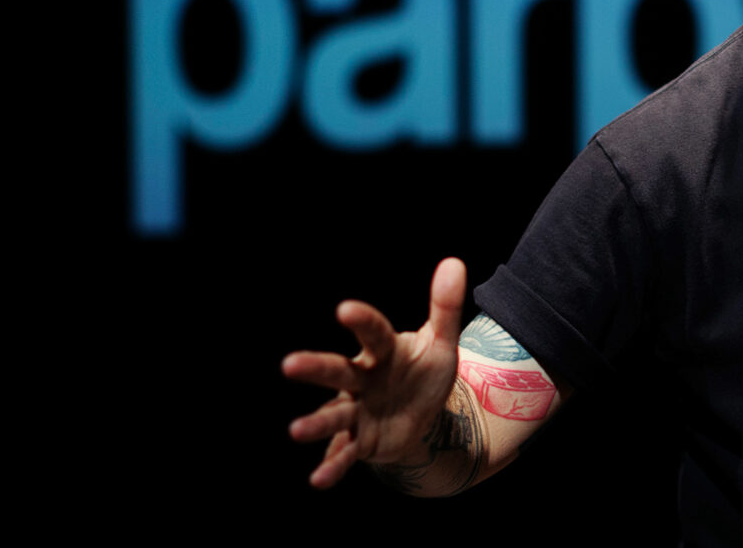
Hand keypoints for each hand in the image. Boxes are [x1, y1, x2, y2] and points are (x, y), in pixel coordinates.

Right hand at [283, 258, 466, 488]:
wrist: (422, 417)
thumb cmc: (424, 373)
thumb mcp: (441, 343)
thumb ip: (445, 307)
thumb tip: (454, 262)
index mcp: (382, 351)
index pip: (373, 333)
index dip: (361, 321)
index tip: (345, 309)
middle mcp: (362, 379)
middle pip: (337, 371)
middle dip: (315, 368)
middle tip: (289, 365)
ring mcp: (358, 411)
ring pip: (334, 414)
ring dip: (316, 422)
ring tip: (295, 431)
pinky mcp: (361, 440)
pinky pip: (345, 452)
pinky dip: (333, 465)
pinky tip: (318, 480)